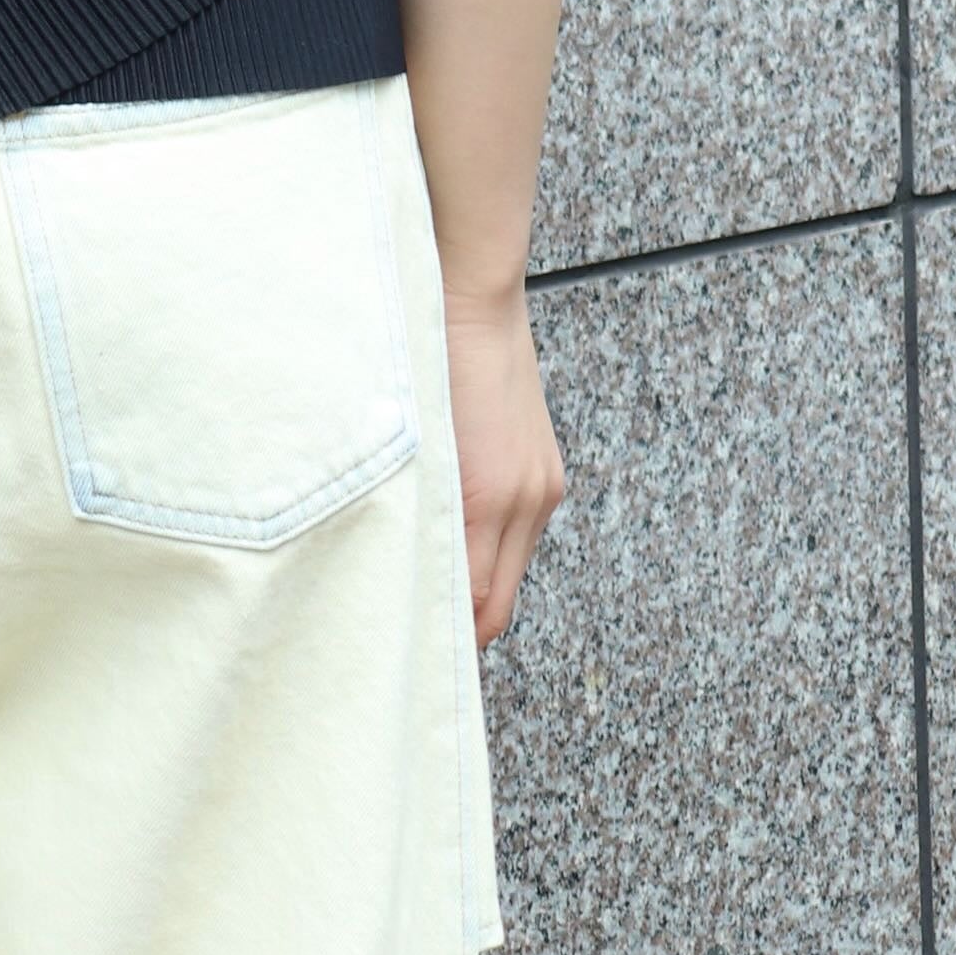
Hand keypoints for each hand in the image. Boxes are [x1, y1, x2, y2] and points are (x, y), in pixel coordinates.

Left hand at [438, 277, 566, 647]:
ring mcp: (541, 485)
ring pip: (511, 571)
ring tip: (435, 596)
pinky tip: (463, 542)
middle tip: (419, 645)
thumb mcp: (410, 443)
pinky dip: (494, 549)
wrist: (471, 298)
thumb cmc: (427, 357)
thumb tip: (407, 569)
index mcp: (483, 496)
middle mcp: (524, 499)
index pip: (473, 604)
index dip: (445, 636)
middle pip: (498, 602)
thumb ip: (413, 508)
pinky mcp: (547, 471)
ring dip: (480, 587)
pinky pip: (521, 535)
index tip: (413, 657)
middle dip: (465, 628)